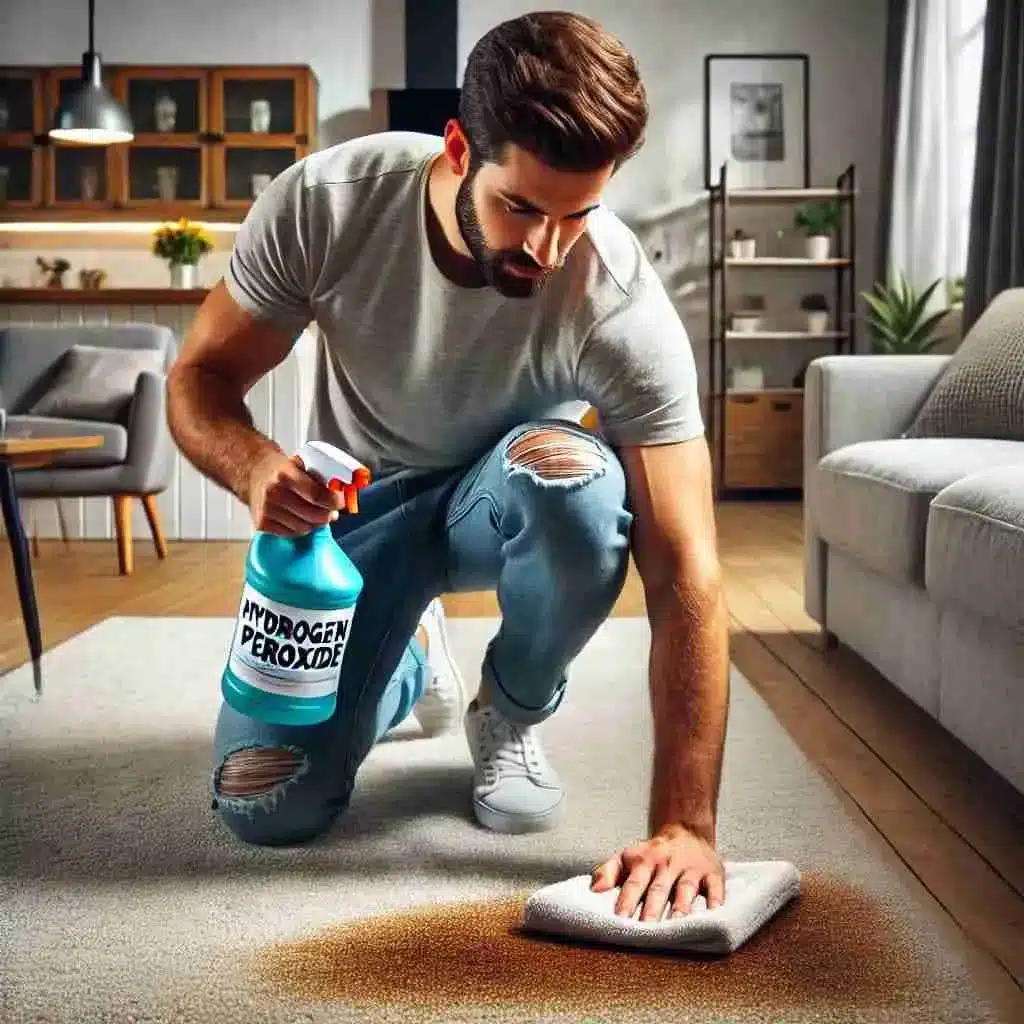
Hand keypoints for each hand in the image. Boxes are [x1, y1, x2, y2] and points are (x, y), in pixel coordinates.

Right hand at [246, 450, 346, 536]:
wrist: (255, 474)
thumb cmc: (282, 470)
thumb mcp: (302, 464)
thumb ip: (321, 477)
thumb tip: (344, 492)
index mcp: (286, 475)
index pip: (317, 495)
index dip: (334, 502)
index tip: (341, 502)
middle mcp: (274, 493)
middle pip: (313, 515)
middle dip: (328, 515)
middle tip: (332, 511)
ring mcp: (267, 510)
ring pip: (304, 527)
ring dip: (315, 523)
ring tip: (316, 514)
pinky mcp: (262, 523)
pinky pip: (291, 534)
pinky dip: (301, 528)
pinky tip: (301, 518)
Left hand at [590, 824, 724, 920]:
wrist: (687, 831)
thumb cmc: (652, 853)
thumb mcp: (627, 857)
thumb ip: (608, 872)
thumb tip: (594, 890)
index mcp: (644, 861)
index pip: (634, 882)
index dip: (626, 900)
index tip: (619, 919)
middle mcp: (667, 864)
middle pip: (659, 888)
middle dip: (652, 908)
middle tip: (646, 929)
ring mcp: (692, 868)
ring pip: (686, 888)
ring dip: (681, 906)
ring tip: (677, 925)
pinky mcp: (713, 873)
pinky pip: (716, 888)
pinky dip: (716, 902)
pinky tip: (713, 915)